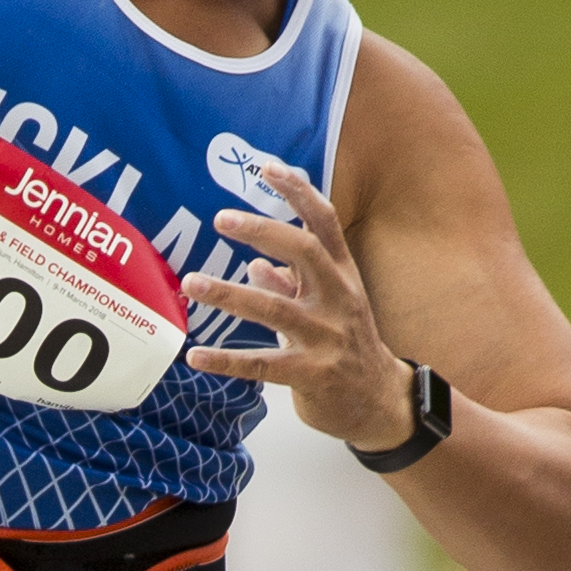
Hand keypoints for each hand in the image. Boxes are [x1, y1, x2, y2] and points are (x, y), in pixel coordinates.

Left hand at [181, 159, 416, 450]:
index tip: (268, 168)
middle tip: (221, 219)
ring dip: (229, 294)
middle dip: (262, 232)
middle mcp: (338, 299)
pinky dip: (227, 360)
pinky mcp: (313, 375)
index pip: (324, 222)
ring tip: (190, 283)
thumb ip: (292, 285)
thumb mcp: (329, 306)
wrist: (381, 402)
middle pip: (304, 253)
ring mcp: (327, 337)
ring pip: (275, 309)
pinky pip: (263, 365)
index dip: (298, 191)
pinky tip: (195, 356)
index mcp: (343, 275)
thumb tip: (253, 266)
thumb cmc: (347, 346)